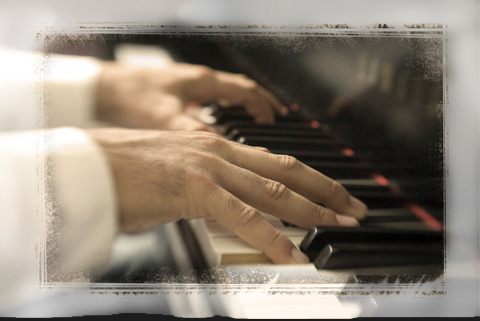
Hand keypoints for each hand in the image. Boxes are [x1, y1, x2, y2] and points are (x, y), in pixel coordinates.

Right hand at [87, 128, 366, 263]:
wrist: (88, 165)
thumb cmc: (128, 171)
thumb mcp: (179, 174)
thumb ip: (209, 189)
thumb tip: (230, 209)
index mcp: (216, 147)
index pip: (275, 162)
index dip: (310, 178)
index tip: (332, 194)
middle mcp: (219, 151)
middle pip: (286, 172)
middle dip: (326, 191)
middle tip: (353, 208)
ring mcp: (209, 167)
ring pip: (274, 191)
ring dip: (312, 211)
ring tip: (338, 227)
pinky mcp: (194, 189)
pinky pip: (243, 216)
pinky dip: (273, 236)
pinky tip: (292, 253)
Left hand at [95, 63, 288, 131]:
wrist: (102, 87)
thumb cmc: (130, 96)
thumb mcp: (163, 118)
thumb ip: (192, 131)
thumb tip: (219, 149)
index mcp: (201, 83)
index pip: (244, 91)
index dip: (262, 107)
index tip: (273, 123)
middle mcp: (198, 80)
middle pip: (241, 87)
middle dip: (261, 102)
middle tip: (277, 116)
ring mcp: (188, 85)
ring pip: (227, 90)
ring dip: (244, 102)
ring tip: (256, 116)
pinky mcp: (178, 92)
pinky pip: (211, 96)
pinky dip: (224, 105)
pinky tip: (220, 118)